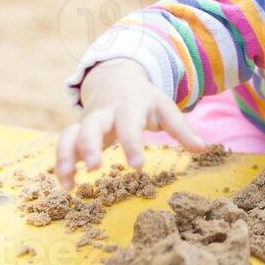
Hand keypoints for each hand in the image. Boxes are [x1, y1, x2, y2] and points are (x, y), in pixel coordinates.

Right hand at [55, 59, 204, 189]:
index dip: (132, 144)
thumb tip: (203, 148)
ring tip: (69, 184)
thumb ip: (181, 129)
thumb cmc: (144, 99)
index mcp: (130, 106)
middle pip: (92, 125)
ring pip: (70, 134)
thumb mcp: (165, 109)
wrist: (114, 78)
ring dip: (66, 157)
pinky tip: (66, 186)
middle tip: (95, 168)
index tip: (137, 166)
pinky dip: (61, 163)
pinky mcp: (76, 130)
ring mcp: (87, 120)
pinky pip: (63, 143)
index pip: (130, 124)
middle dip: (90, 145)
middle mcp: (105, 112)